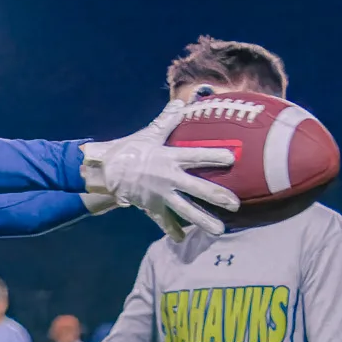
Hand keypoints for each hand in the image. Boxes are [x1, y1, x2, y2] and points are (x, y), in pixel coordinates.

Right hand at [81, 99, 239, 235]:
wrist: (105, 172)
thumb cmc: (128, 150)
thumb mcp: (148, 134)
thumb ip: (167, 121)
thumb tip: (180, 102)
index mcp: (170, 158)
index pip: (196, 156)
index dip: (214, 156)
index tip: (232, 158)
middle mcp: (169, 178)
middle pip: (197, 188)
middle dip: (217, 196)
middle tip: (235, 205)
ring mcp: (161, 195)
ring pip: (186, 210)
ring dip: (203, 221)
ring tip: (219, 231)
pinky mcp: (151, 206)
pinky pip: (164, 220)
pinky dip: (172, 230)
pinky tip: (182, 239)